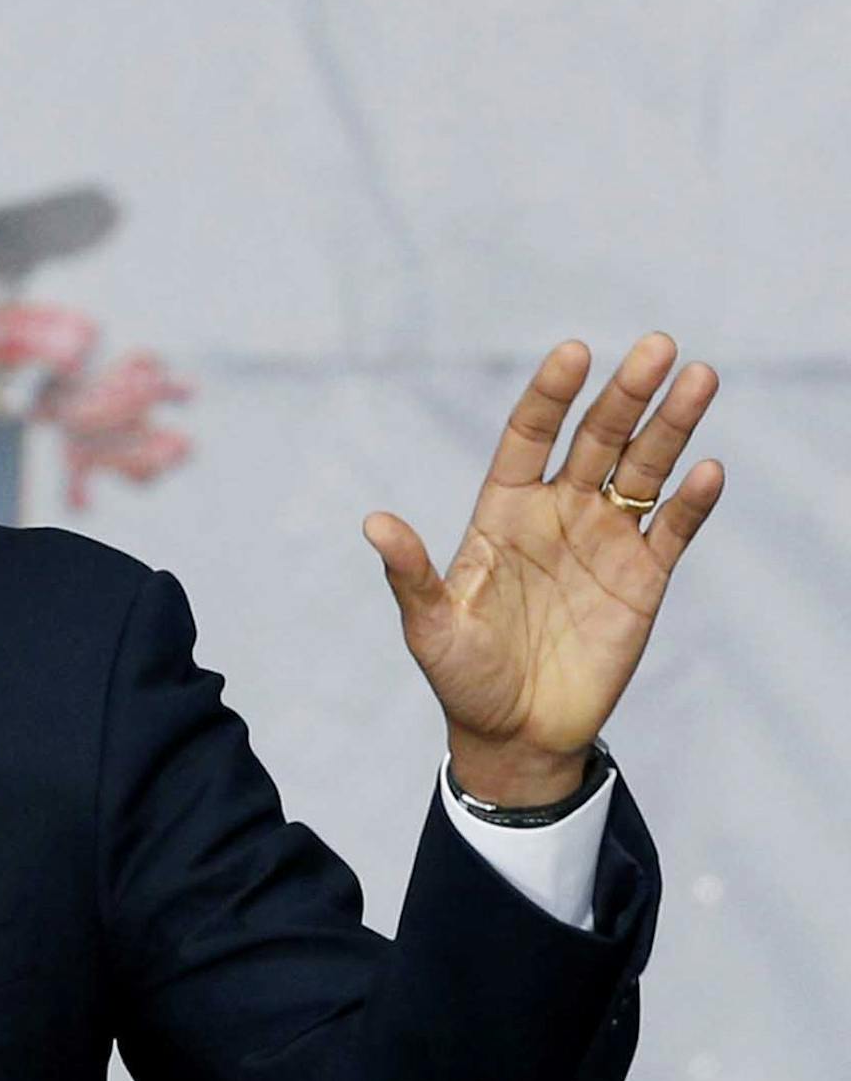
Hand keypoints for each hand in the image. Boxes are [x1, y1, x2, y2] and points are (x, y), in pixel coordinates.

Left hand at [363, 333, 723, 804]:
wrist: (514, 735)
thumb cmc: (463, 676)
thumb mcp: (430, 625)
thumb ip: (410, 573)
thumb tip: (373, 522)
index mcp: (503, 511)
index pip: (529, 436)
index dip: (550, 396)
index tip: (574, 353)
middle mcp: (558, 513)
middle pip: (598, 438)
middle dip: (626, 394)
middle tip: (659, 346)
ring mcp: (604, 541)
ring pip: (644, 470)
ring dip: (671, 426)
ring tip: (699, 378)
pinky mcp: (643, 580)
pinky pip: (672, 530)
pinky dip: (691, 502)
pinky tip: (706, 470)